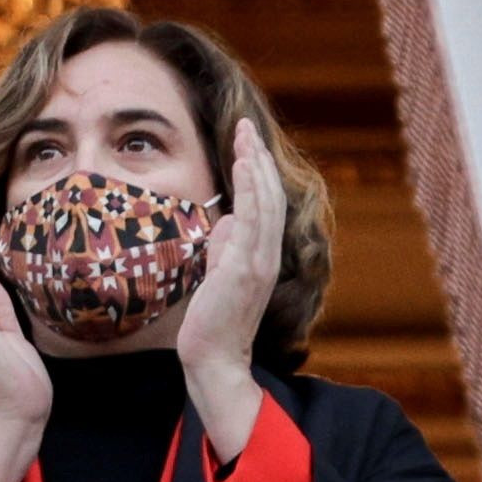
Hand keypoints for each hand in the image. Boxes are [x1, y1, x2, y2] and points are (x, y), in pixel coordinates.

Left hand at [178, 120, 286, 460]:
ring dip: (255, 166)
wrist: (212, 357)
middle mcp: (267, 254)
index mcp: (261, 253)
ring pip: (265, 202)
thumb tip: (226, 220)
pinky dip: (252, 191)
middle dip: (257, 157)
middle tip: (245, 125)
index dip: (257, 169)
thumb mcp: (219, 273)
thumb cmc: (213, 319)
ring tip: (245, 136)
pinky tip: (246, 167)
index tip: (245, 140)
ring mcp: (259, 261)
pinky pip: (254, 221)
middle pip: (269, 194)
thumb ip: (226, 246)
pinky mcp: (246, 269)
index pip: (264, 202)